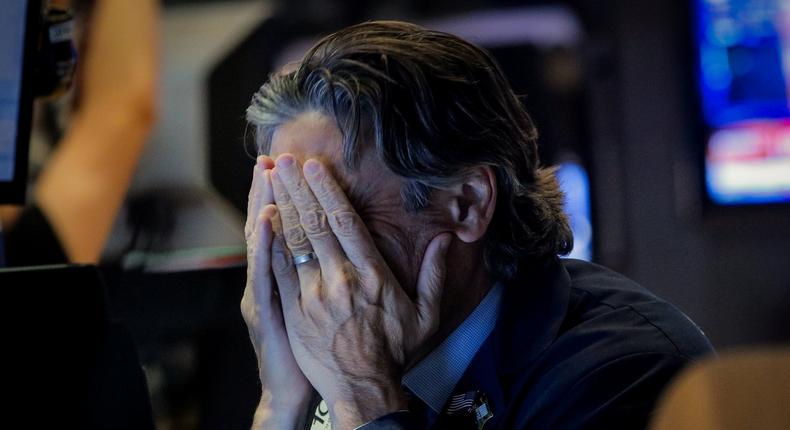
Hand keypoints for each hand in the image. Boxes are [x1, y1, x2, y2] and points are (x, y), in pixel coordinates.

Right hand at [241, 155, 312, 429]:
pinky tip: (267, 222)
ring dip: (263, 206)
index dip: (289, 197)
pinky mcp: (266, 311)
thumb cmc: (314, 349)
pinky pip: (264, 274)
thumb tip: (343, 245)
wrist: (295, 388)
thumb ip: (328, 273)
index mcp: (288, 275)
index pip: (287, 227)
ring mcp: (265, 293)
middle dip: (272, 191)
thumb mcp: (318, 307)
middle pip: (270, 227)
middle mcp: (271, 279)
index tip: (294, 165)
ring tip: (266, 175)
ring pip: (262, 243)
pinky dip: (264, 247)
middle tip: (272, 158)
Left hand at [268, 154, 451, 428]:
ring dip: (282, 207)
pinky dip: (271, 243)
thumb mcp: (426, 315)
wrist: (363, 389)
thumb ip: (435, 275)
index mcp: (372, 275)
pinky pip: (280, 271)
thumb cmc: (396, 351)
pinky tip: (263, 220)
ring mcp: (314, 296)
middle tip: (284, 160)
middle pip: (315, 224)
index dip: (329, 191)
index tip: (316, 166)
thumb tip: (446, 240)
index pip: (346, 223)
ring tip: (270, 179)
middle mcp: (341, 279)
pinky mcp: (295, 312)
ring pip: (294, 242)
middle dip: (298, 188)